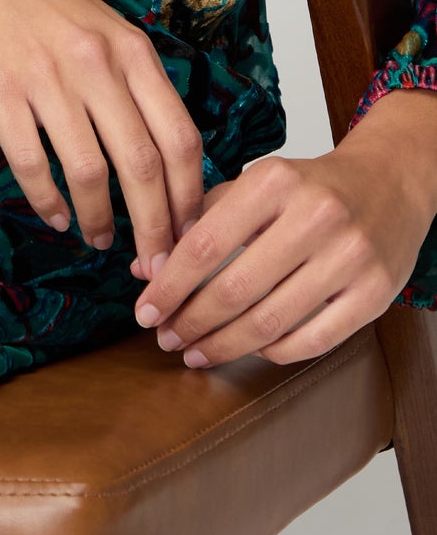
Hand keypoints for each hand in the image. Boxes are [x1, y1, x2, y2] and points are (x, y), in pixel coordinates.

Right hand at [0, 0, 203, 271]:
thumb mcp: (103, 26)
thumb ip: (133, 80)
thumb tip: (160, 156)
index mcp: (132, 50)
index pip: (181, 138)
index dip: (190, 198)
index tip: (190, 234)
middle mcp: (98, 65)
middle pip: (144, 167)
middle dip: (155, 228)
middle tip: (154, 264)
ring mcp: (47, 78)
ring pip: (91, 172)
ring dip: (100, 220)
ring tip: (98, 240)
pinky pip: (33, 163)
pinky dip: (48, 201)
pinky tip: (55, 216)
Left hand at [132, 109, 436, 366]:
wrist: (390, 183)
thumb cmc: (309, 189)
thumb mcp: (254, 186)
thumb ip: (199, 221)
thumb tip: (146, 271)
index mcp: (274, 181)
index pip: (205, 245)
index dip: (169, 286)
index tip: (145, 312)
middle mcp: (315, 216)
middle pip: (235, 289)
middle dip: (191, 322)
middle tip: (166, 338)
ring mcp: (349, 257)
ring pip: (271, 321)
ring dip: (224, 346)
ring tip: (196, 352)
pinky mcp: (375, 293)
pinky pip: (314, 340)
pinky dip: (275, 351)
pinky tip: (251, 350)